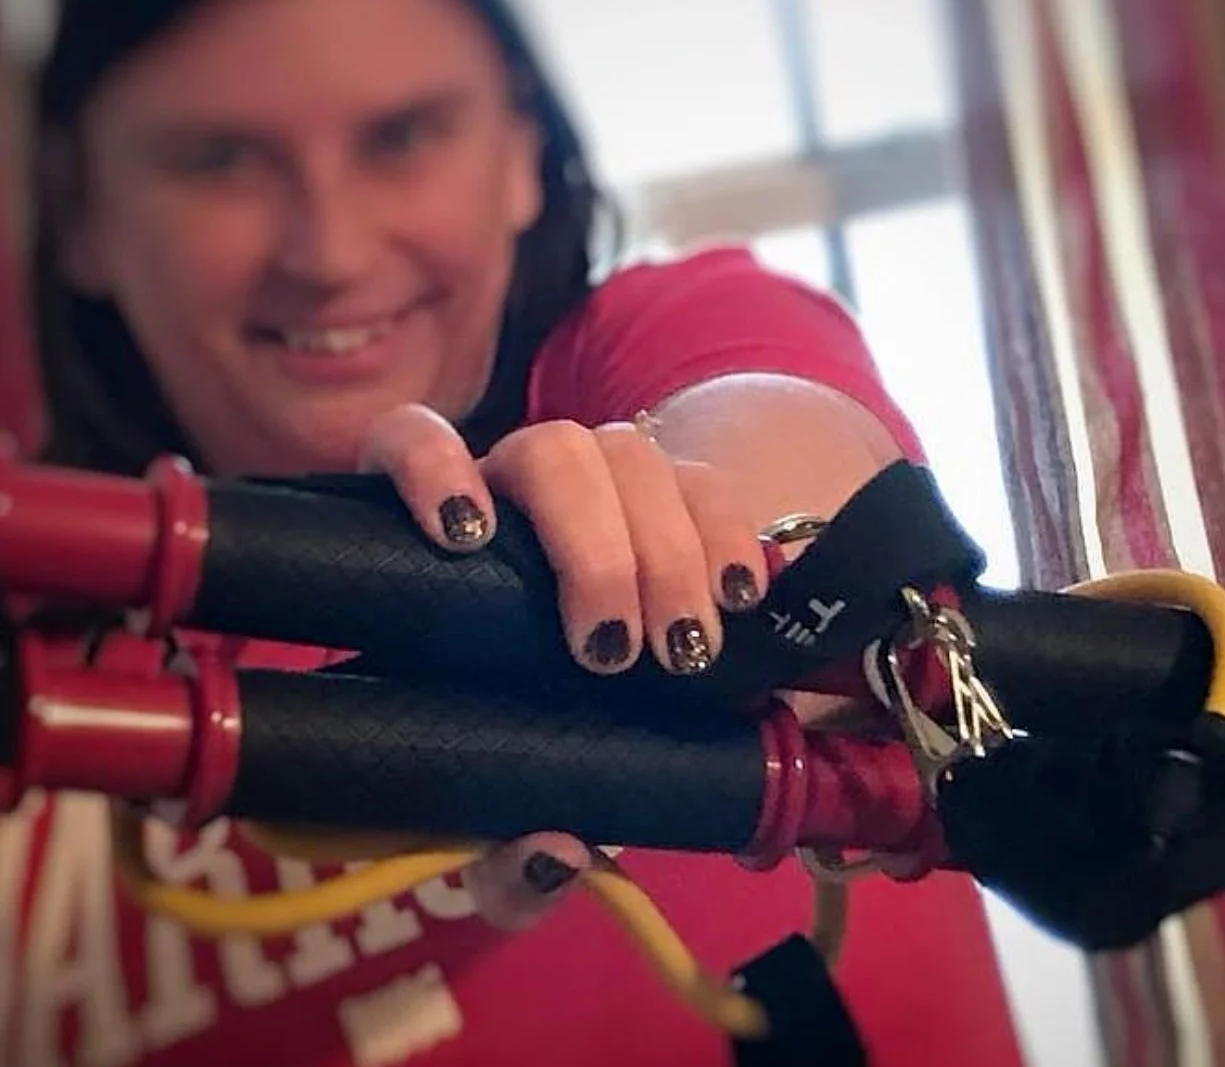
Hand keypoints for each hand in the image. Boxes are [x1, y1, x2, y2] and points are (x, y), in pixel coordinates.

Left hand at [357, 402, 769, 927]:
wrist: (584, 715)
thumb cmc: (506, 753)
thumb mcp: (487, 818)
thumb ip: (495, 855)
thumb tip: (555, 849)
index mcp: (438, 536)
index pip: (412, 440)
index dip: (432, 467)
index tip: (462, 538)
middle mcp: (518, 487)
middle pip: (551, 451)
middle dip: (591, 546)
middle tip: (611, 654)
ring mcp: (602, 482)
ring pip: (633, 456)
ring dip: (667, 549)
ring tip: (685, 649)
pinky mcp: (677, 498)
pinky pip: (707, 483)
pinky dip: (730, 535)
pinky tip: (740, 600)